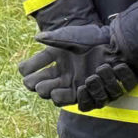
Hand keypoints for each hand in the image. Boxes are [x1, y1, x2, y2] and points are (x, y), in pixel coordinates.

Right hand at [17, 24, 137, 110]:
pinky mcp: (85, 91)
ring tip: (51, 87)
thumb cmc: (91, 38)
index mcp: (54, 58)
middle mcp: (61, 73)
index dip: (26, 72)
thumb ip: (53, 38)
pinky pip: (71, 101)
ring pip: (53, 97)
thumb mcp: (69, 36)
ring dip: (49, 92)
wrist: (112, 45)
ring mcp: (72, 83)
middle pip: (38, 86)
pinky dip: (66, 97)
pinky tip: (74, 87)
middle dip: (36, 85)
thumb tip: (36, 38)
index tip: (25, 71)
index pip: (31, 70)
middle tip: (38, 83)